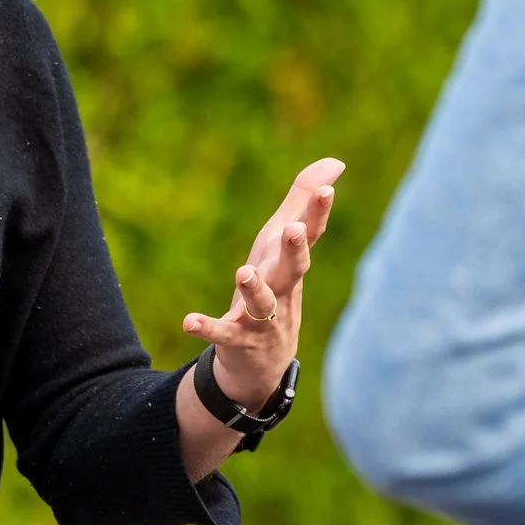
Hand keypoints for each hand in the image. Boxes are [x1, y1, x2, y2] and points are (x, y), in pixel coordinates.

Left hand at [183, 157, 343, 408]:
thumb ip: (303, 202)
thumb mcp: (284, 244)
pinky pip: (222, 333)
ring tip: (244, 272)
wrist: (263, 363)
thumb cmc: (275, 288)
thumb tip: (336, 162)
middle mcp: (282, 289)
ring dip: (254, 288)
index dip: (318, 212)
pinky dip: (207, 327)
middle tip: (294, 229)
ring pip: (262, 303)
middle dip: (295, 250)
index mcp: (288, 263)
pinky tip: (189, 322)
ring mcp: (261, 318)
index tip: (326, 189)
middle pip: (293, 269)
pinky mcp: (236, 339)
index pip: (309, 236)